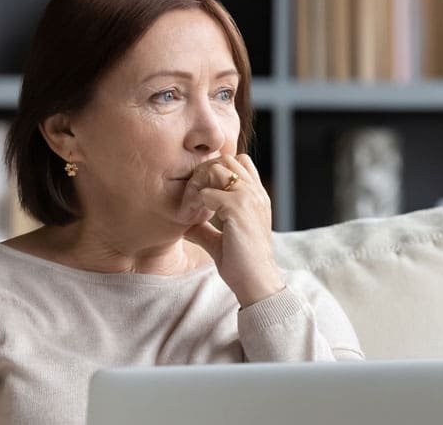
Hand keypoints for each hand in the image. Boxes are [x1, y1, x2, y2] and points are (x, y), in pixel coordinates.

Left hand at [182, 154, 284, 307]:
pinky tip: (191, 217)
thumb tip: (185, 224)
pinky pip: (208, 193)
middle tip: (193, 196)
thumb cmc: (242, 265)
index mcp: (256, 198)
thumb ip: (205, 229)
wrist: (256, 283)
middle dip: (204, 172)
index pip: (239, 163)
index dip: (217, 171)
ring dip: (199, 183)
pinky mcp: (239, 208)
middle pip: (227, 159)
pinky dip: (195, 201)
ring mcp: (249, 198)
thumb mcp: (221, 241)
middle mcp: (255, 193)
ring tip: (191, 204)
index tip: (202, 194)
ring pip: (217, 168)